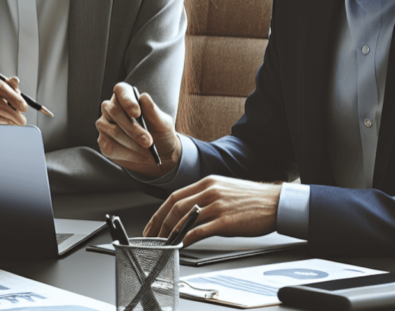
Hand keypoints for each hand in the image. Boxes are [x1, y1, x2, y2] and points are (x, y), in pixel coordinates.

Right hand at [96, 83, 179, 177]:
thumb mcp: (163, 123)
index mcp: (127, 97)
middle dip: (132, 128)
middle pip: (114, 111)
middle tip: (148, 141)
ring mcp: (105, 124)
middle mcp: (112, 108)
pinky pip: (109, 146)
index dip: (127, 100)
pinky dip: (127, 153)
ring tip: (147, 151)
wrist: (159, 154)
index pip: (121, 90)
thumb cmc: (160, 133)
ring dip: (131, 143)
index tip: (137, 113)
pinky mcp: (103, 141)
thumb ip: (154, 111)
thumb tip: (144, 97)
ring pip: (112, 130)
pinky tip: (138, 156)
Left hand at [143, 175, 280, 246]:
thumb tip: (188, 211)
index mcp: (207, 183)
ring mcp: (217, 206)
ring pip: (185, 218)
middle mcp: (209, 192)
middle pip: (175, 207)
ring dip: (171, 232)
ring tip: (164, 243)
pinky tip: (183, 244)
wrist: (276, 203)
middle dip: (160, 223)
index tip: (153, 224)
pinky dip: (188, 238)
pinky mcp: (226, 221)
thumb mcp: (224, 189)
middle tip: (153, 236)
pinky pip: (200, 230)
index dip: (160, 211)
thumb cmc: (252, 199)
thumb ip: (205, 197)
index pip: (175, 196)